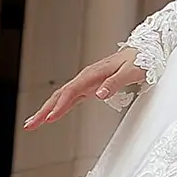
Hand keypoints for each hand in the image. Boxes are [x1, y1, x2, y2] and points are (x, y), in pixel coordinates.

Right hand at [24, 46, 144, 129]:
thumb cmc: (140, 61)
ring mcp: (87, 82)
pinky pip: (70, 98)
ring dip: (47, 110)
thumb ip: (114, 83)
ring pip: (62, 97)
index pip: (72, 91)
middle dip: (44, 110)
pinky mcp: (90, 87)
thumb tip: (99, 94)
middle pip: (60, 95)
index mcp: (93, 74)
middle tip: (30, 124)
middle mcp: (86, 77)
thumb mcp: (130, 72)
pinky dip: (60, 107)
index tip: (50, 118)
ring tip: (34, 123)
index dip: (60, 105)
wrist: (145, 52)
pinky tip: (52, 116)